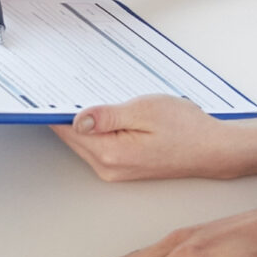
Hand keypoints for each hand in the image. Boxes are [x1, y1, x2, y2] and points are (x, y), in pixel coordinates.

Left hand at [54, 93, 244, 181]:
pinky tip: (103, 114)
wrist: (213, 149)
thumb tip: (76, 118)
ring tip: (86, 96)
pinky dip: (95, 129)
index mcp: (111, 153)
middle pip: (72, 137)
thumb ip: (107, 115)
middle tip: (61, 86)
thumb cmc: (187, 129)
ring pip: (84, 141)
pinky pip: (98, 145)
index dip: (54, 110)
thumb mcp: (145, 111)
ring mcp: (115, 170)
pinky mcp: (123, 167)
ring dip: (81, 121)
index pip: (68, 130)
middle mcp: (109, 168)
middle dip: (65, 113)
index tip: (44, 92)